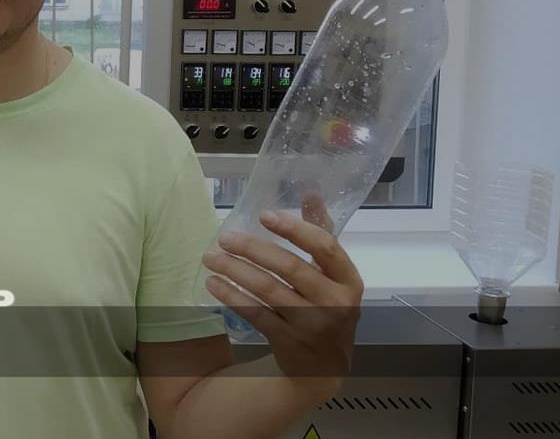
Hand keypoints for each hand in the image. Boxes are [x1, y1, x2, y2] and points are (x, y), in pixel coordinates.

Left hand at [201, 194, 362, 390]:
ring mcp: (312, 324)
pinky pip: (255, 314)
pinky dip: (232, 297)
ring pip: (268, 290)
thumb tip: (311, 193)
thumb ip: (322, 234)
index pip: (325, 247)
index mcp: (348, 279)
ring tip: (211, 257)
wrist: (324, 366)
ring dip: (235, 270)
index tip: (263, 215)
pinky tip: (214, 284)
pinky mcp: (288, 341)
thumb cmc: (327, 306)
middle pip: (290, 267)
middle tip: (224, 238)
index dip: (294, 228)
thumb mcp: (333, 274)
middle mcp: (334, 302)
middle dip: (252, 249)